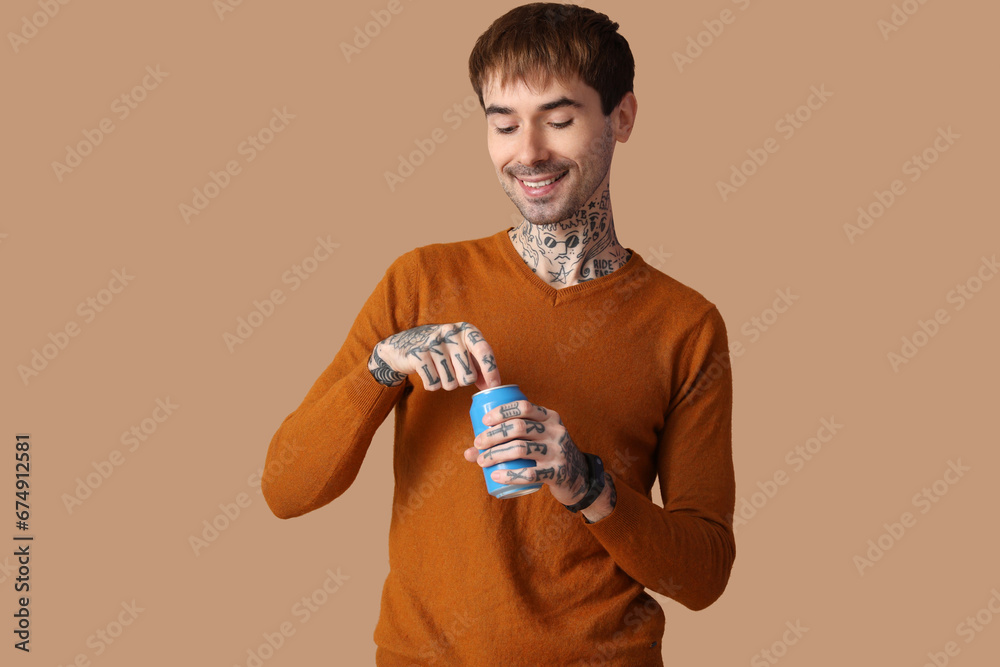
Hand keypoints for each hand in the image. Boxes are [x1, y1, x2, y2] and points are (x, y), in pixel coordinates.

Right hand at [368, 322, 500, 391]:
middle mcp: (451, 333)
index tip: (494, 385)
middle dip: (462, 381)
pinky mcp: (418, 355)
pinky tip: (428, 372)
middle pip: (468, 376)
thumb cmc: (441, 350)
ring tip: (439, 370)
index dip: (491, 370)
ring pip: (450, 383)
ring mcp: (433, 343)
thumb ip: (477, 368)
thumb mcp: (461, 352)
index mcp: (466, 330)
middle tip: (453, 372)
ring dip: (446, 383)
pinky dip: (432, 384)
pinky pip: (434, 383)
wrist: (405, 344)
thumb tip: (491, 386)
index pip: (484, 350)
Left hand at [462, 399, 590, 505]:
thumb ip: (509, 440)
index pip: (523, 407)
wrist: (579, 477)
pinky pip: (530, 473)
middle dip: (493, 435)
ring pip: (521, 449)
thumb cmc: (548, 454)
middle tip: (478, 444)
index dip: (501, 411)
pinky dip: (509, 475)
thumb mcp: (537, 440)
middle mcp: (555, 431)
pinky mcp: (557, 473)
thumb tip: (468, 452)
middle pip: (518, 427)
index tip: (484, 421)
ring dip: (496, 454)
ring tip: (481, 461)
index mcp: (550, 417)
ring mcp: (558, 452)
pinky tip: (495, 476)